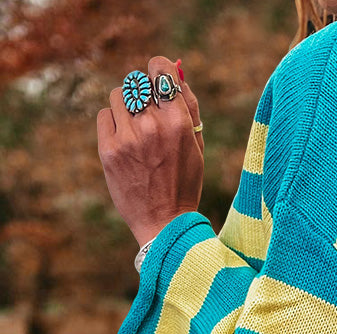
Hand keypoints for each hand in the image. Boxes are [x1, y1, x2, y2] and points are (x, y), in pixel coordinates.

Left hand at [97, 56, 204, 247]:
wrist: (164, 224)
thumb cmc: (184, 183)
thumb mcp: (196, 146)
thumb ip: (189, 106)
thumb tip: (175, 71)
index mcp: (178, 122)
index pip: (160, 70)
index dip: (158, 69)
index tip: (158, 79)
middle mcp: (152, 125)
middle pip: (138, 82)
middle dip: (143, 94)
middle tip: (148, 115)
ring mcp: (128, 137)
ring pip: (118, 95)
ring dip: (126, 106)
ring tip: (135, 129)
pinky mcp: (109, 150)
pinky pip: (104, 115)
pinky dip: (112, 122)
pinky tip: (123, 141)